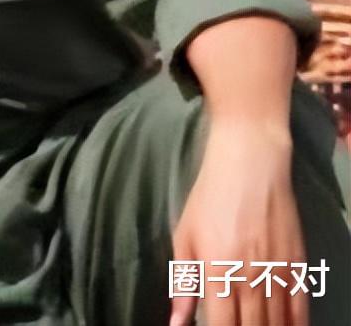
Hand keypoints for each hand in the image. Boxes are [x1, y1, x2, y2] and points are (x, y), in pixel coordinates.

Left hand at [169, 119, 305, 325]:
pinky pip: (300, 309)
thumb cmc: (208, 200)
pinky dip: (294, 324)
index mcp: (216, 273)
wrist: (249, 167)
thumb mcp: (184, 237)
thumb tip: (176, 323)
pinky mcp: (297, 266)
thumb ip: (183, 284)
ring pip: (277, 323)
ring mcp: (276, 273)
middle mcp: (249, 278)